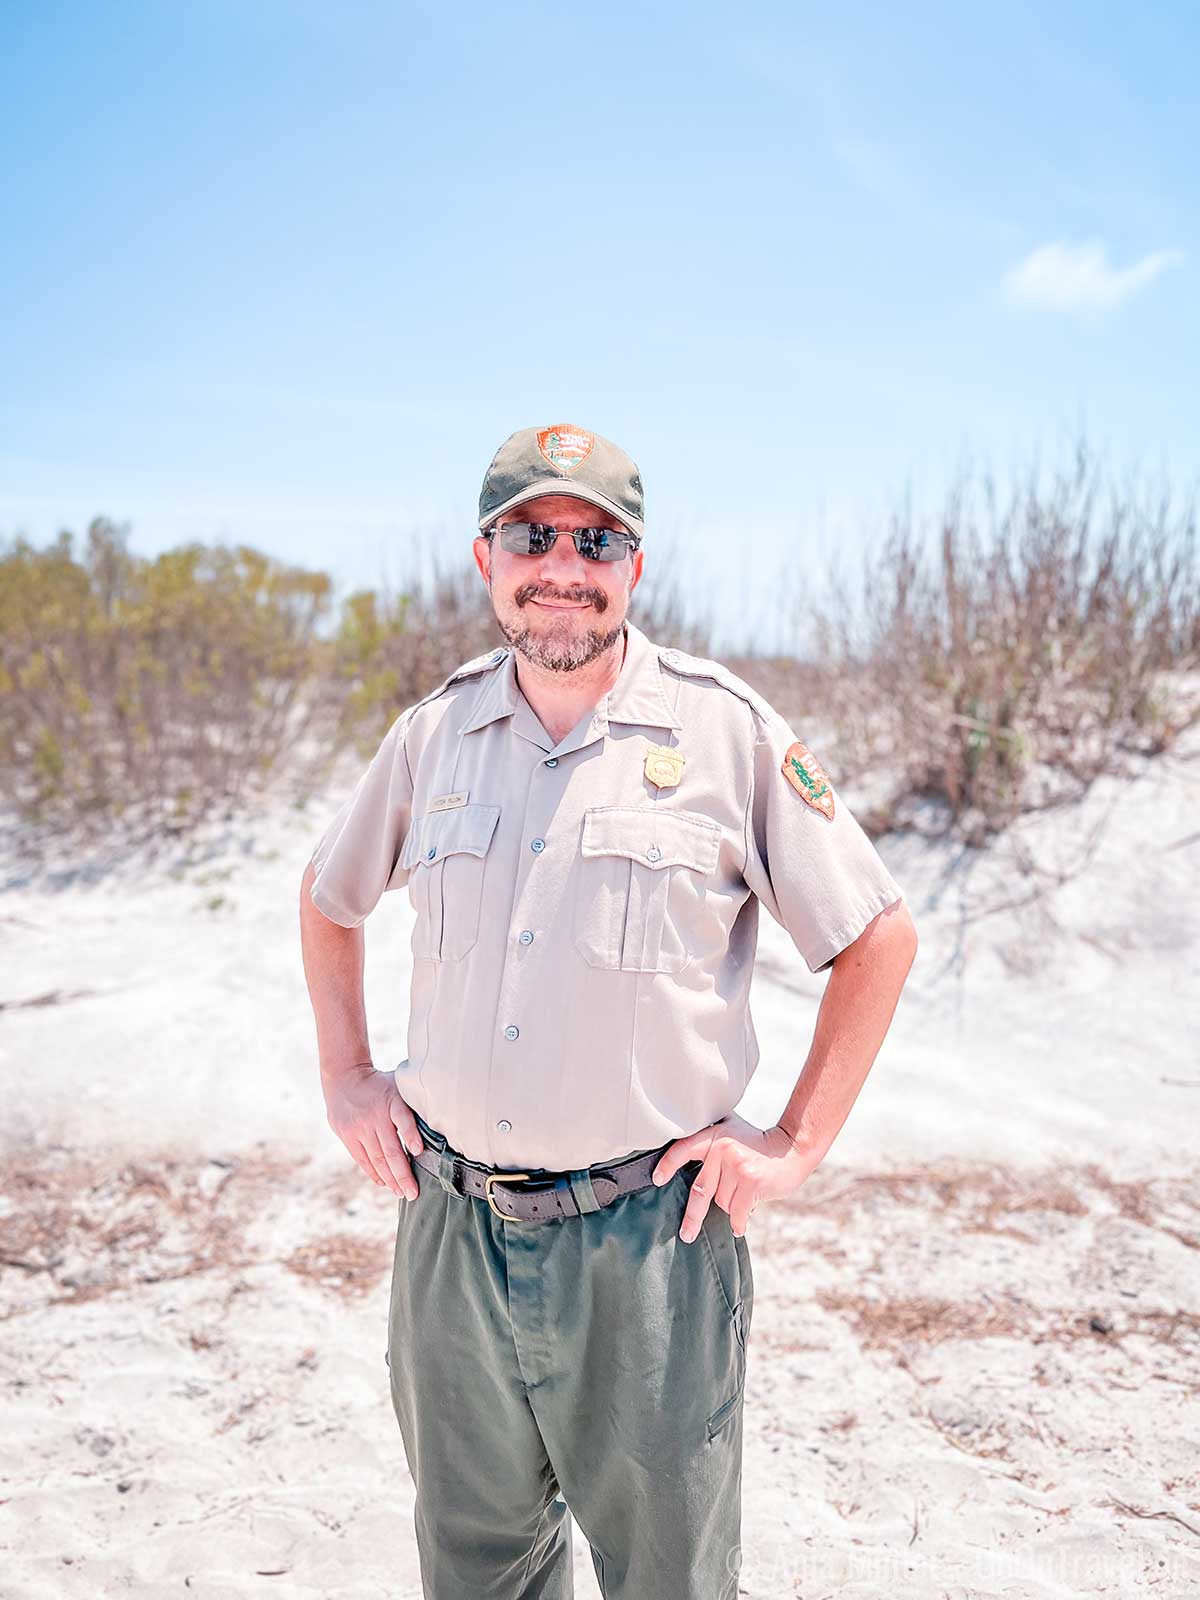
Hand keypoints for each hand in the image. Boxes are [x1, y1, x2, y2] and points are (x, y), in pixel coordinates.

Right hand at [323, 1061, 425, 1200]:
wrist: (344, 1076)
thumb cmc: (380, 1084)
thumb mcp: (399, 1084)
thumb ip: (413, 1103)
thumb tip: (440, 1120)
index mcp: (392, 1101)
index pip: (403, 1118)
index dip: (411, 1135)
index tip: (419, 1151)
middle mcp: (375, 1116)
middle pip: (390, 1151)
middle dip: (403, 1175)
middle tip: (413, 1193)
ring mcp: (359, 1128)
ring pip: (377, 1160)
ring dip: (390, 1179)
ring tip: (402, 1192)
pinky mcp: (347, 1136)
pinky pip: (363, 1160)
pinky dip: (374, 1174)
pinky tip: (384, 1183)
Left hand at [651, 1112, 818, 1242]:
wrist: (792, 1147)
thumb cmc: (759, 1145)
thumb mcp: (732, 1133)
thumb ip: (712, 1146)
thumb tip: (687, 1173)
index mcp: (715, 1135)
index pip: (684, 1149)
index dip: (668, 1165)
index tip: (657, 1180)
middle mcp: (722, 1148)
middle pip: (700, 1189)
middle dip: (692, 1216)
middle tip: (686, 1234)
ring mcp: (736, 1165)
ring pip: (722, 1202)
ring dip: (731, 1206)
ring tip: (745, 1195)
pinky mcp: (750, 1180)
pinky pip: (737, 1211)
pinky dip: (738, 1222)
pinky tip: (740, 1224)